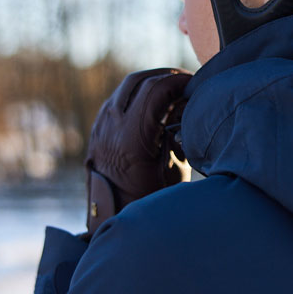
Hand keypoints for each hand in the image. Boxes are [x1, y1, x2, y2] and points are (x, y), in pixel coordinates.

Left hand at [85, 68, 191, 233]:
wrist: (111, 217)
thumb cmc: (149, 199)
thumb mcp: (174, 170)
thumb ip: (178, 135)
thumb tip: (184, 110)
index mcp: (132, 137)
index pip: (156, 89)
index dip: (179, 81)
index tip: (195, 84)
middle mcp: (111, 126)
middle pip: (139, 81)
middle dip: (165, 76)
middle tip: (185, 82)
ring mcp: (101, 125)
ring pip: (126, 87)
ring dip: (149, 83)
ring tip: (170, 91)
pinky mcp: (97, 128)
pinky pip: (117, 100)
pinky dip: (137, 95)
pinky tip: (152, 105)